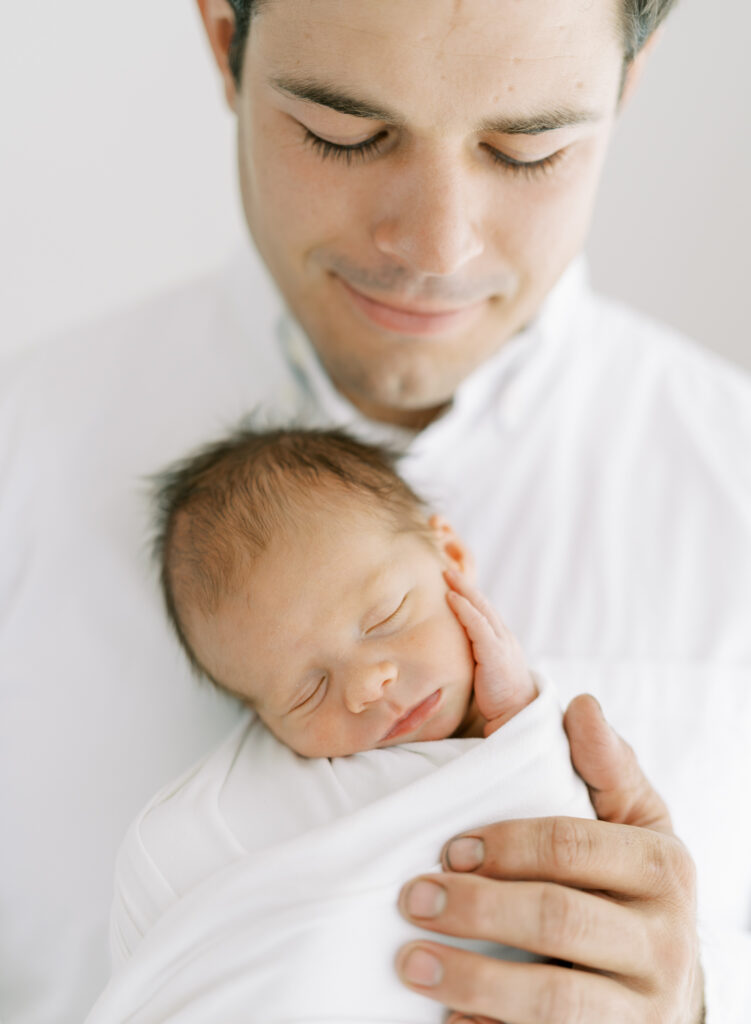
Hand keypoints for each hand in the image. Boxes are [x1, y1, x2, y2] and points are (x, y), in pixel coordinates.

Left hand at [397, 696, 703, 1022]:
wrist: (666, 981)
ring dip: (472, 980)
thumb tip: (580, 705)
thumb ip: (607, 766)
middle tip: (411, 898)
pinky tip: (448, 1018)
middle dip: (476, 908)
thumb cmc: (631, 883)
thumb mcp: (633, 822)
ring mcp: (643, 1009)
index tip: (448, 847)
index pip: (573, 846)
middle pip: (558, 919)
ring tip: (410, 963)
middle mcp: (665, 941)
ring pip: (552, 1000)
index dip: (505, 845)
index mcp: (662, 867)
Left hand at [444, 569, 536, 735]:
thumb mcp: (484, 671)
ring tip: (447, 574)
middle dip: (465, 584)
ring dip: (464, 589)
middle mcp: (503, 637)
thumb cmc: (497, 698)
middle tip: (446, 567)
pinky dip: (465, 610)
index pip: (483, 611)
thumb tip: (447, 652)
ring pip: (482, 609)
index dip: (469, 594)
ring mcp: (501, 644)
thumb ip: (472, 657)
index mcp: (500, 640)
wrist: (516, 716)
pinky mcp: (496, 655)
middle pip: (483, 603)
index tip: (452, 580)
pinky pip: (479, 626)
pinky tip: (452, 598)